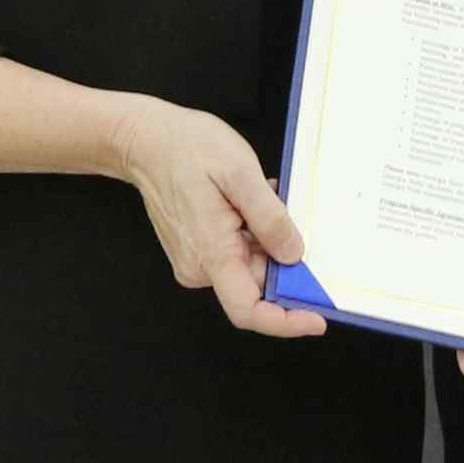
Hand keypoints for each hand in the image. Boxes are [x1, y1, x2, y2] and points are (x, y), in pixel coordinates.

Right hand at [111, 97, 326, 336]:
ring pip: (250, 264)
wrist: (147, 140)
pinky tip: (247, 200)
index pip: (249, 310)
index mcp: (211, 254)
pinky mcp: (198, 250)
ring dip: (265, 236)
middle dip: (280, 254)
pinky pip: (237, 252)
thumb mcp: (240, 173)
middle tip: (284, 209)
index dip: (285, 322)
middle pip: (257, 283)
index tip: (317, 318)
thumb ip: (270, 219)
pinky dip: (252, 231)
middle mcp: (200, 267)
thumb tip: (294, 256)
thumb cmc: (188, 149)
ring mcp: (197, 260)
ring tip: (258, 194)